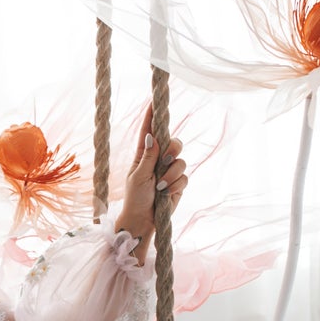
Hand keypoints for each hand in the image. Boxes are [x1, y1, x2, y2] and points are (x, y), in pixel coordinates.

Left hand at [115, 101, 186, 252]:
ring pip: (181, 160)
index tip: (154, 100)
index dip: (152, 116)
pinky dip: (176, 185)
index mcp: (144, 154)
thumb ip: (148, 157)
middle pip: (174, 142)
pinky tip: (166, 193)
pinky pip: (184, 177)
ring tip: (160, 186)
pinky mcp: (178, 182)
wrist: (143, 220)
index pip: (149, 131)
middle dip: (173, 148)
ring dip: (171, 174)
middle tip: (166, 159)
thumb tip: (152, 137)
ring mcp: (169, 171)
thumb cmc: (135, 198)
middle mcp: (158, 159)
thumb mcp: (138, 176)